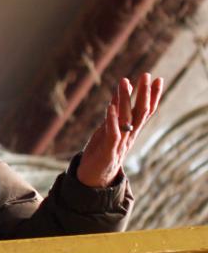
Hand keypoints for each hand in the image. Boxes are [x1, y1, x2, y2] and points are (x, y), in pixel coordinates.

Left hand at [77, 72, 163, 187]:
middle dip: (145, 93)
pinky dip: (112, 119)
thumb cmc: (102, 151)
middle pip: (141, 112)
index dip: (153, 95)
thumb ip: (115, 112)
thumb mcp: (109, 128)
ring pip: (127, 119)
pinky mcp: (109, 150)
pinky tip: (110, 106)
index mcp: (131, 130)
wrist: (95, 177)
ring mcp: (120, 142)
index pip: (146, 110)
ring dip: (125, 100)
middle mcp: (130, 135)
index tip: (158, 79)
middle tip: (147, 75)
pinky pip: (112, 133)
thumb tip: (120, 93)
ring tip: (125, 81)